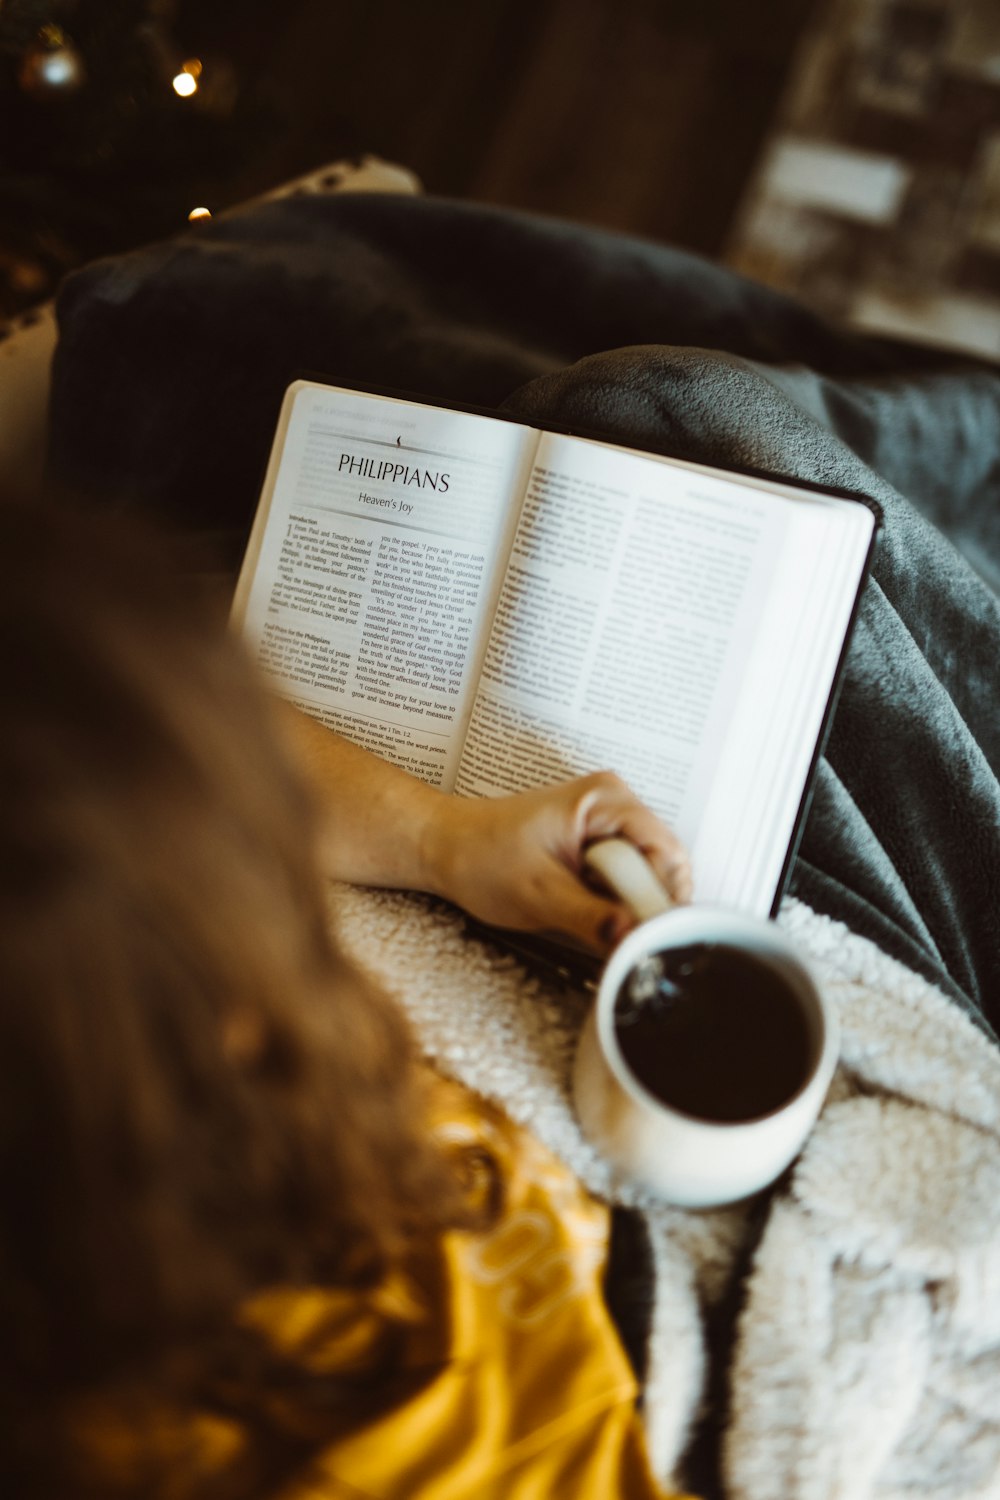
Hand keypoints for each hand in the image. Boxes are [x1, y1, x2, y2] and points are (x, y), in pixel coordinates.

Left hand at [423, 771, 691, 953]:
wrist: (446, 847)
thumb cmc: (480, 857)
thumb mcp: (539, 896)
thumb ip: (591, 918)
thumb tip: (632, 938)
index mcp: (605, 800)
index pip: (665, 852)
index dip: (663, 897)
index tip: (649, 935)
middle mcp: (615, 802)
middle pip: (664, 863)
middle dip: (647, 903)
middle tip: (622, 936)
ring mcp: (609, 819)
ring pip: (649, 873)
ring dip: (631, 904)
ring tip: (598, 920)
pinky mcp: (600, 839)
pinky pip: (629, 875)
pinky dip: (617, 899)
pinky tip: (592, 909)